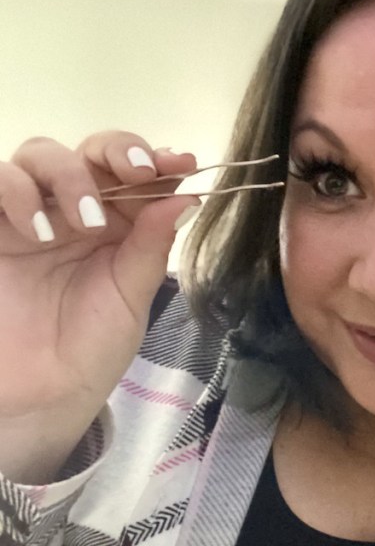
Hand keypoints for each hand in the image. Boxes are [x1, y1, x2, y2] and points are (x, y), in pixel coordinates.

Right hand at [0, 132, 198, 481]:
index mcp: (119, 227)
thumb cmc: (91, 348)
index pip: (137, 177)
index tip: (182, 163)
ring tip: (88, 223)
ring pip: (40, 156)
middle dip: (118, 152)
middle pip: (90, 153)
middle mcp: (75, 212)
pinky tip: (38, 232)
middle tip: (139, 173)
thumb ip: (152, 246)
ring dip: (70, 175)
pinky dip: (18, 193)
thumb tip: (186, 197)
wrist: (41, 393)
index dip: (158, 161)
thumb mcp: (132, 298)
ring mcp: (30, 216)